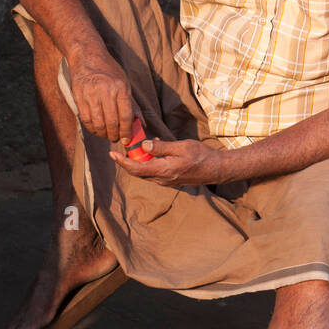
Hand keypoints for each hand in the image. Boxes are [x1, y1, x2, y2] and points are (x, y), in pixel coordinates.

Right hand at [68, 48, 135, 142]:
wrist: (87, 56)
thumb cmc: (109, 70)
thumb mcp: (124, 82)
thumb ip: (132, 104)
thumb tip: (141, 124)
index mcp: (121, 87)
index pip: (125, 116)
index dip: (126, 131)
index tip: (126, 139)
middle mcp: (106, 91)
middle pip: (112, 122)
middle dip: (114, 135)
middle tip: (115, 139)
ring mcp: (91, 94)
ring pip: (98, 123)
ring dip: (103, 133)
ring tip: (106, 135)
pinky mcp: (79, 96)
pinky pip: (86, 119)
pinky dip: (92, 128)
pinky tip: (96, 128)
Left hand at [111, 139, 226, 186]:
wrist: (216, 169)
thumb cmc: (201, 155)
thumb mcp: (181, 147)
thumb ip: (161, 147)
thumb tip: (143, 146)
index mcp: (163, 170)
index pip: (136, 168)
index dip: (122, 162)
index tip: (112, 154)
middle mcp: (162, 179)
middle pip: (137, 172)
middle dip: (126, 162)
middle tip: (120, 149)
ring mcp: (166, 181)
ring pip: (145, 173)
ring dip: (138, 162)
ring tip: (136, 147)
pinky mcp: (170, 180)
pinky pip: (153, 173)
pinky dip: (148, 163)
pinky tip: (153, 151)